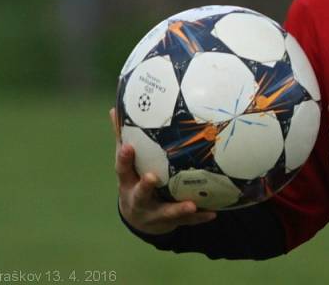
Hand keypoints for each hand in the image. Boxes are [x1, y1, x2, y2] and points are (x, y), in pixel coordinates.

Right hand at [110, 108, 216, 234]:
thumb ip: (123, 137)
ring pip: (166, 212)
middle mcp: (139, 199)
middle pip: (140, 194)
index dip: (124, 158)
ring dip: (178, 209)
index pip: (122, 169)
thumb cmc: (135, 178)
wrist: (140, 217)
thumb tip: (115, 107)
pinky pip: (186, 221)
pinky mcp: (170, 221)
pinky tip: (213, 213)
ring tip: (192, 204)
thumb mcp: (127, 162)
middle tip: (151, 178)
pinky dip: (199, 217)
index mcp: (128, 182)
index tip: (128, 147)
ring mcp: (154, 213)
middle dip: (145, 186)